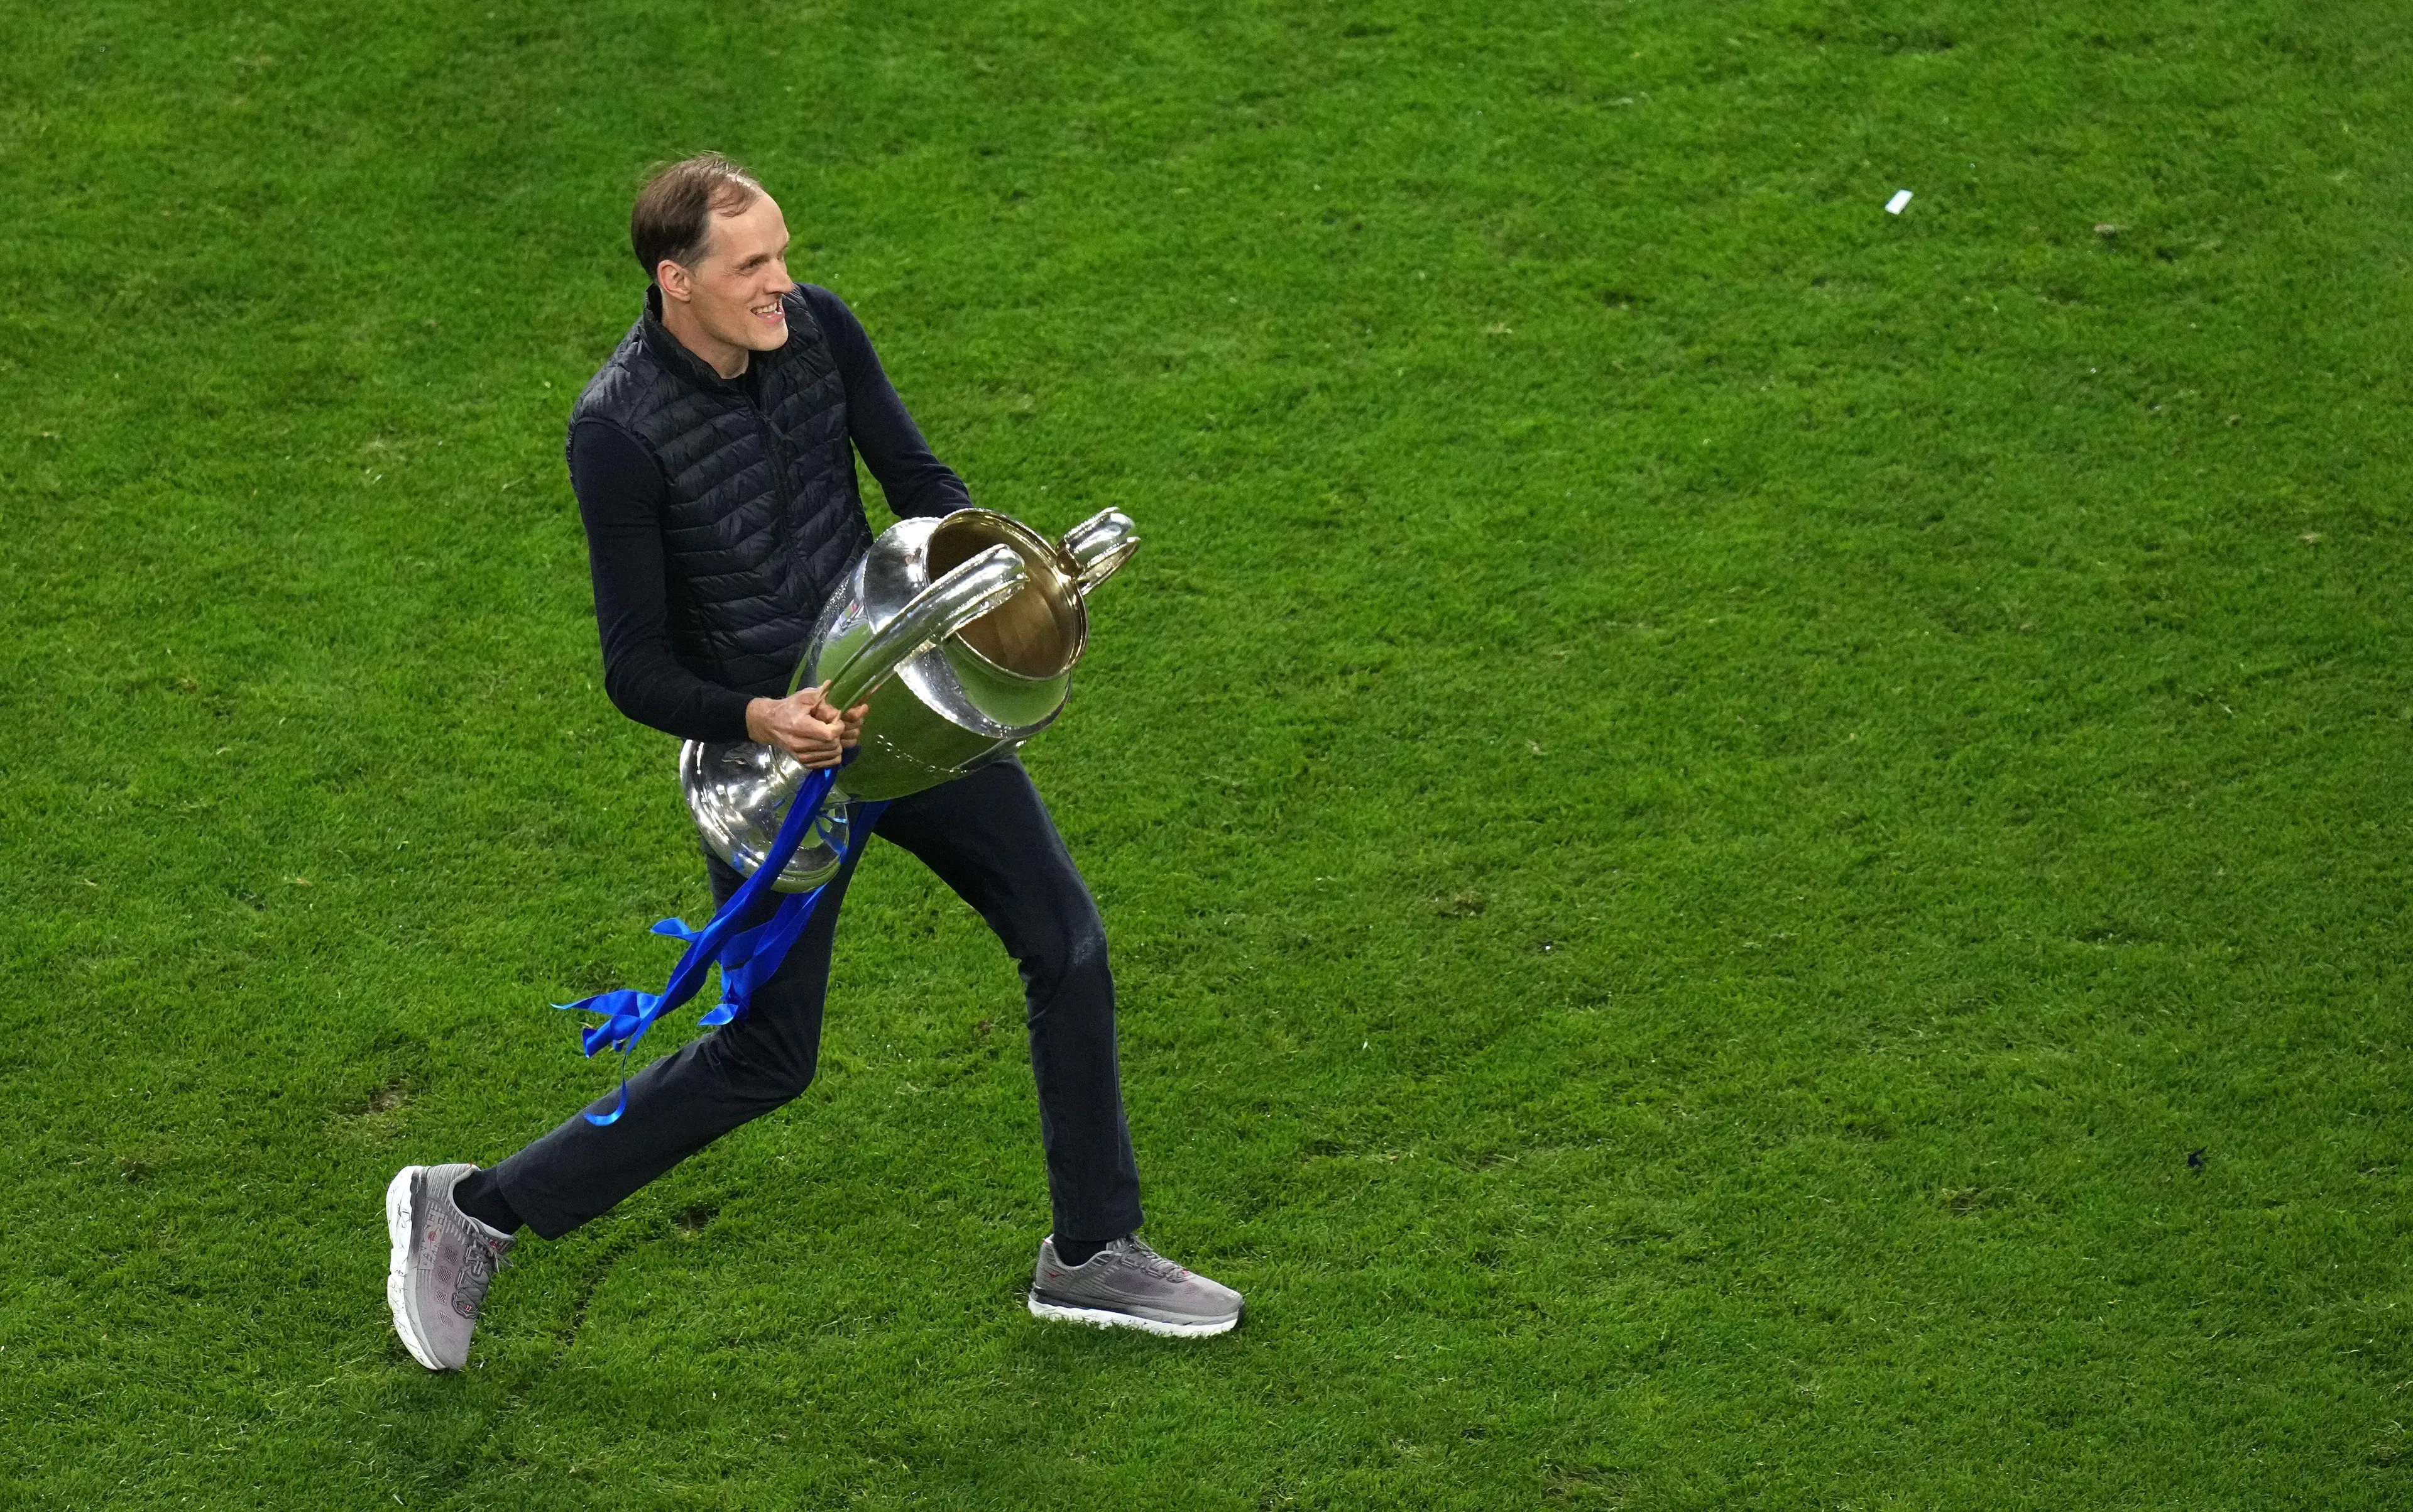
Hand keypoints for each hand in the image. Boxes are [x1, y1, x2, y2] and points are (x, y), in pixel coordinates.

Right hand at [745, 682, 868, 768]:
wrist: (769, 724)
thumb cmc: (788, 708)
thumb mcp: (803, 697)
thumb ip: (821, 694)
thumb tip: (838, 688)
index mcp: (800, 727)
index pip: (830, 734)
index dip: (838, 726)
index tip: (836, 719)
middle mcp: (800, 745)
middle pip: (833, 745)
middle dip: (838, 735)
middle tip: (833, 726)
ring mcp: (802, 757)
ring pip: (834, 755)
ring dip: (837, 744)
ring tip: (830, 734)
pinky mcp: (804, 763)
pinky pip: (829, 763)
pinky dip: (832, 753)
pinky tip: (827, 744)